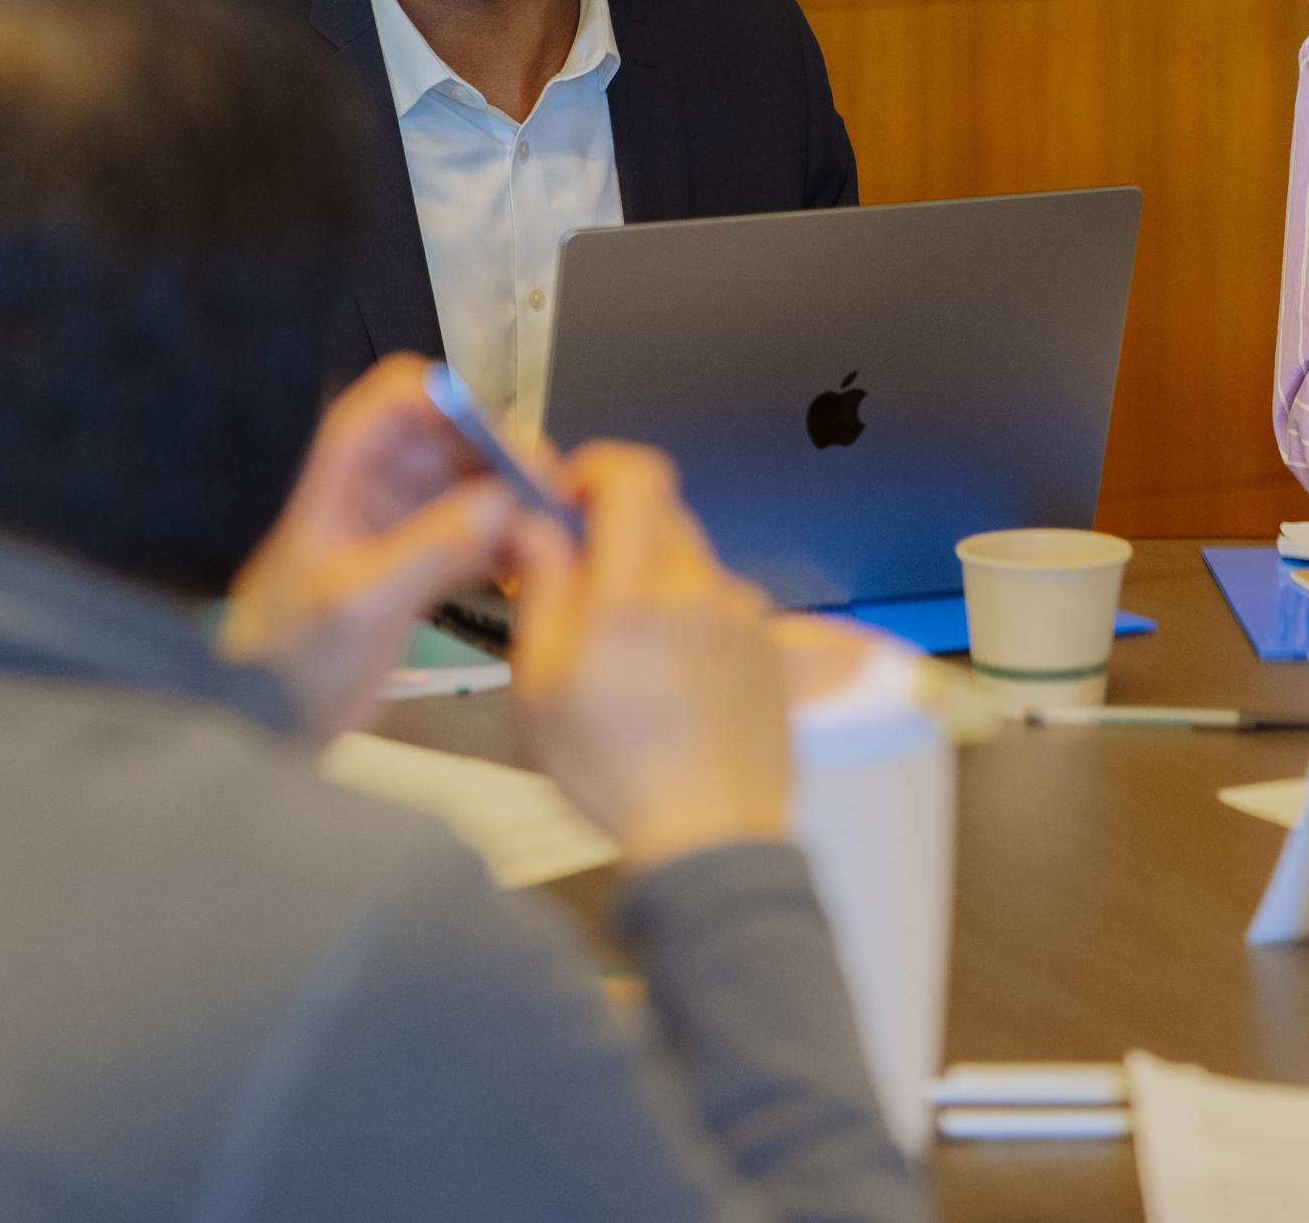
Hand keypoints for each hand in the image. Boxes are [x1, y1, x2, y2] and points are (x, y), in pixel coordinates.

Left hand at [224, 355, 523, 743]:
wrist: (262, 721)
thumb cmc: (286, 662)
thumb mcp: (361, 605)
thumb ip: (431, 551)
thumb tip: (502, 503)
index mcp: (342, 479)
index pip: (397, 399)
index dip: (454, 403)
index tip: (503, 441)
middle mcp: (372, 490)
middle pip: (448, 437)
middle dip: (500, 455)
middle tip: (546, 493)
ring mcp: (397, 526)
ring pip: (468, 482)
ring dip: (510, 500)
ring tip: (545, 533)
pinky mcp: (417, 563)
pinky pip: (473, 531)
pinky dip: (504, 541)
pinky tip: (526, 567)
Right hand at [509, 444, 792, 874]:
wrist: (710, 837)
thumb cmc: (611, 770)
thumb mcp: (542, 685)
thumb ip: (543, 590)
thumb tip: (536, 524)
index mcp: (640, 590)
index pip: (639, 473)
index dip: (598, 469)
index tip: (567, 503)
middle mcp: (705, 588)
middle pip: (664, 517)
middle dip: (616, 536)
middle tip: (579, 590)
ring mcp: (748, 617)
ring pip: (691, 567)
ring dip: (654, 585)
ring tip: (625, 658)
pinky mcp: (772, 648)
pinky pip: (721, 609)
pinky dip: (690, 624)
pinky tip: (671, 684)